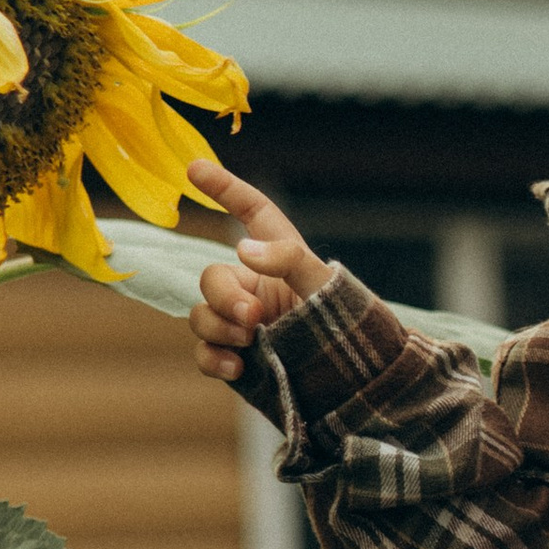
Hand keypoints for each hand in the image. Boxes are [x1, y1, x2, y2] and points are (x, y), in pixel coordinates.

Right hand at [187, 157, 333, 380]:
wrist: (354, 381)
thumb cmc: (347, 325)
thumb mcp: (325, 285)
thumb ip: (287, 258)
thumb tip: (242, 249)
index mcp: (278, 257)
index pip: (250, 212)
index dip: (225, 188)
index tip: (195, 167)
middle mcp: (254, 287)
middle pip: (212, 277)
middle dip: (225, 296)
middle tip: (254, 318)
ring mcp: (242, 323)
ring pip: (201, 315)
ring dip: (218, 326)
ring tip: (251, 340)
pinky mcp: (236, 357)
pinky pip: (204, 352)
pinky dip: (213, 359)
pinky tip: (237, 368)